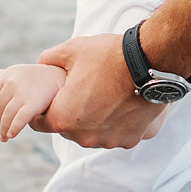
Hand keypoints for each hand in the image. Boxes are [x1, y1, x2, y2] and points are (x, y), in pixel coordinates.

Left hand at [0, 63, 64, 141]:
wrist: (62, 79)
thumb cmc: (36, 77)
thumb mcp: (17, 73)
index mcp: (8, 74)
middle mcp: (12, 82)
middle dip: (0, 119)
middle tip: (2, 129)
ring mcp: (22, 93)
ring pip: (7, 116)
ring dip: (4, 129)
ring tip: (4, 137)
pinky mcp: (32, 104)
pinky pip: (19, 120)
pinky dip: (13, 129)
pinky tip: (11, 135)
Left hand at [33, 34, 164, 149]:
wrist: (151, 63)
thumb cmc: (109, 56)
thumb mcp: (72, 50)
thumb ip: (49, 59)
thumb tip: (41, 64)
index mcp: (63, 118)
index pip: (39, 122)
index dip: (44, 108)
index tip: (54, 96)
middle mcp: (83, 137)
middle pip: (67, 128)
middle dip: (71, 112)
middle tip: (83, 90)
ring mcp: (108, 141)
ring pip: (91, 132)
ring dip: (94, 119)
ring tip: (105, 94)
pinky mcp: (129, 140)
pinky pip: (114, 133)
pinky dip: (116, 122)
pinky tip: (122, 102)